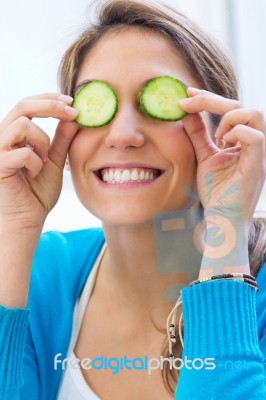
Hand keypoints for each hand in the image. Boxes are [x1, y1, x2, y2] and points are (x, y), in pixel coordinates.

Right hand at [0, 93, 78, 230]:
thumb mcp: (54, 160)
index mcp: (14, 134)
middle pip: (22, 106)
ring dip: (41, 142)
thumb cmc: (37, 192)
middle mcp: (1, 138)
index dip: (50, 99)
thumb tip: (73, 116)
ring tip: (42, 161)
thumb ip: (61, 139)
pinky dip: (35, 163)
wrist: (28, 219)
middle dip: (51, 106)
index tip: (73, 102)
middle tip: (73, 112)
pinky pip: (23, 153)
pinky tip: (33, 175)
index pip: (27, 105)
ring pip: (22, 125)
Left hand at [180, 88, 265, 225]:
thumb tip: (186, 111)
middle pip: (243, 106)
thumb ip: (198, 135)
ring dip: (228, 117)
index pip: (232, 109)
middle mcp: (253, 144)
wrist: (221, 221)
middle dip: (213, 99)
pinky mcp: (257, 166)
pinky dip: (236, 133)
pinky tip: (223, 144)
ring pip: (255, 115)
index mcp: (242, 141)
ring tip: (214, 135)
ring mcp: (258, 154)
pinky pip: (255, 137)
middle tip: (188, 100)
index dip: (209, 98)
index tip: (186, 93)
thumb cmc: (216, 193)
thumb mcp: (203, 157)